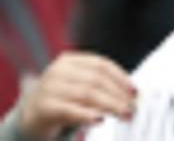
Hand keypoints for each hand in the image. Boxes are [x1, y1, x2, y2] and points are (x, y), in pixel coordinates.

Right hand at [17, 52, 135, 139]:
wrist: (31, 118)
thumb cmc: (63, 101)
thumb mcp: (82, 89)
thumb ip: (103, 87)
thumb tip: (133, 96)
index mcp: (70, 60)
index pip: (101, 65)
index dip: (121, 78)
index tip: (135, 92)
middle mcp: (58, 71)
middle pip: (96, 80)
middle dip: (118, 95)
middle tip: (132, 109)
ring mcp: (48, 87)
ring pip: (86, 94)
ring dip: (110, 106)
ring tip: (123, 115)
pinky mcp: (43, 106)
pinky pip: (69, 110)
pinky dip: (87, 115)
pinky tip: (100, 120)